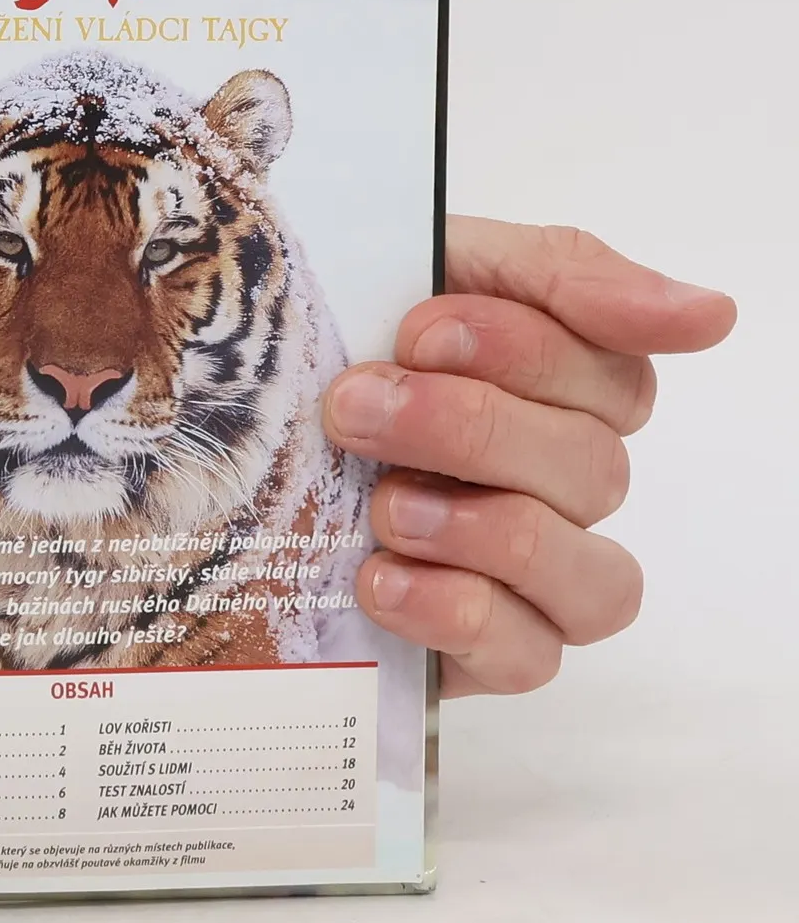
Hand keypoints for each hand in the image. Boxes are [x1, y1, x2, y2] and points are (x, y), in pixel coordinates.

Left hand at [322, 217, 735, 696]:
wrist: (212, 432)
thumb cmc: (335, 337)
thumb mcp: (426, 267)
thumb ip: (561, 276)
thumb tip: (711, 315)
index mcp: (563, 387)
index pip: (613, 376)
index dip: (521, 352)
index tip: (418, 330)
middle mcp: (563, 482)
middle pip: (591, 470)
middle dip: (467, 430)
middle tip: (356, 409)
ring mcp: (533, 574)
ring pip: (591, 576)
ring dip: (482, 530)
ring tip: (384, 505)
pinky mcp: (483, 650)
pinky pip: (528, 655)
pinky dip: (458, 613)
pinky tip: (382, 578)